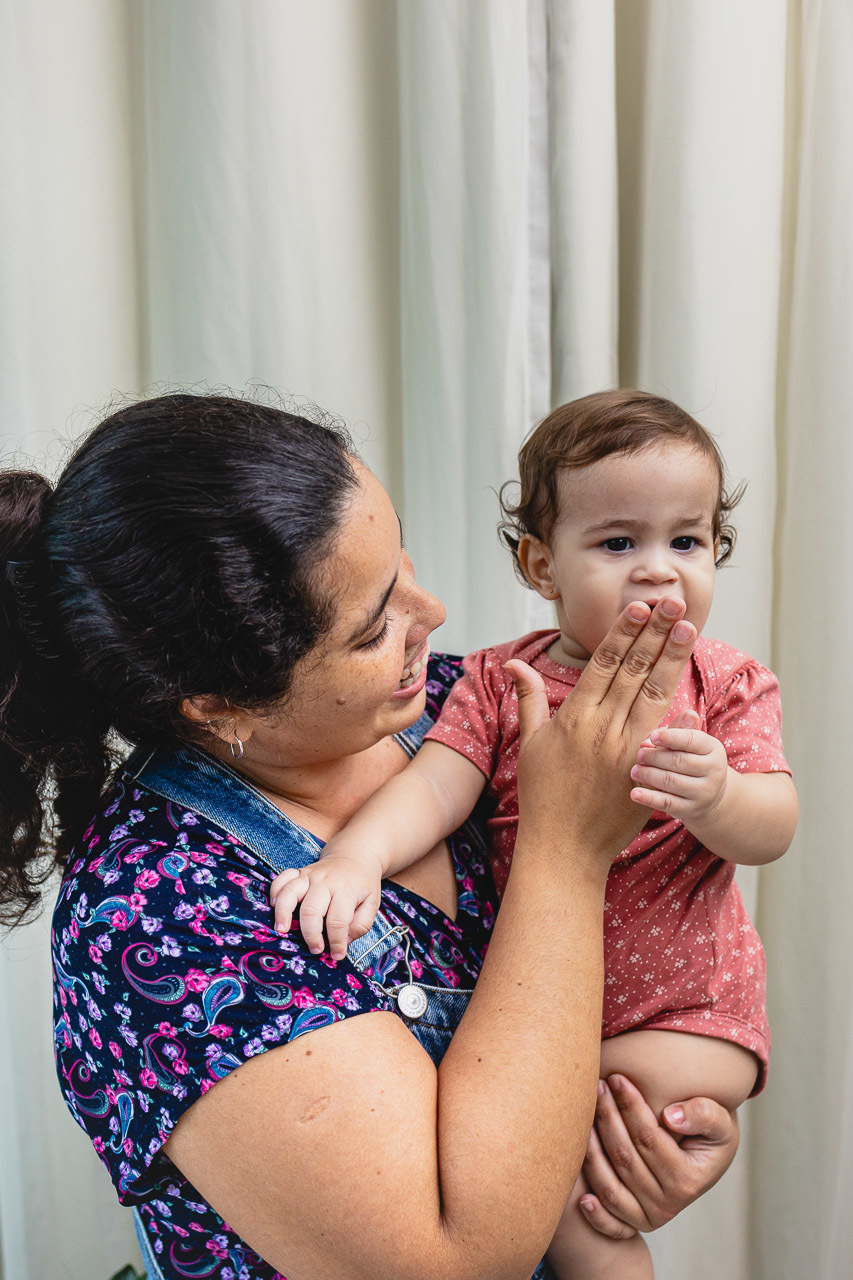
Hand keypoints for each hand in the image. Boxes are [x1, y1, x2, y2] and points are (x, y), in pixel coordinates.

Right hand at [270, 850, 383, 959]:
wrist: (355, 856)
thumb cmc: (363, 884)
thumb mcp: (372, 903)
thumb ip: (362, 924)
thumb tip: (344, 941)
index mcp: (346, 890)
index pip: (338, 921)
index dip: (336, 942)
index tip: (337, 955)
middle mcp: (325, 881)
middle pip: (311, 911)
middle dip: (311, 935)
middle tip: (315, 949)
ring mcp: (310, 875)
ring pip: (290, 893)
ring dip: (283, 913)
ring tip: (282, 930)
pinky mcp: (299, 872)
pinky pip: (281, 878)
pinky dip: (274, 891)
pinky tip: (273, 906)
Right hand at [506, 598, 696, 864]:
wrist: (562, 848)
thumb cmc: (543, 795)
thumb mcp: (531, 743)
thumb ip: (530, 699)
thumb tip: (514, 663)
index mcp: (575, 716)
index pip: (605, 663)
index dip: (624, 632)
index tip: (640, 607)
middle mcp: (603, 729)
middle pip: (636, 670)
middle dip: (656, 632)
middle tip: (673, 601)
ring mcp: (627, 751)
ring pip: (656, 694)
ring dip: (674, 659)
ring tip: (688, 628)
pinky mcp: (644, 773)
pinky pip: (667, 737)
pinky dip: (682, 714)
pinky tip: (695, 690)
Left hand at [579, 1074, 738, 1237]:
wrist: (707, 1157)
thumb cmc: (710, 1133)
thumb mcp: (721, 1122)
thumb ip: (704, 1114)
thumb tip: (671, 1116)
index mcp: (688, 1181)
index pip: (648, 1138)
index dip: (630, 1106)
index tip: (617, 1078)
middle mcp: (668, 1205)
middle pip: (625, 1158)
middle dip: (608, 1118)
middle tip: (598, 1087)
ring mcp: (650, 1217)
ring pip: (610, 1185)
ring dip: (591, 1151)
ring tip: (583, 1117)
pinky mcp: (634, 1223)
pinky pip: (611, 1223)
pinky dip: (596, 1214)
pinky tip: (581, 1197)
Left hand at [630, 719, 728, 826]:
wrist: (710, 795)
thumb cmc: (692, 760)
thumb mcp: (688, 744)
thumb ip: (671, 734)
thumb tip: (653, 734)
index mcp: (712, 749)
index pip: (691, 740)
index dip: (670, 737)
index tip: (652, 736)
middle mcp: (713, 771)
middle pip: (678, 761)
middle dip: (654, 757)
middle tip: (639, 755)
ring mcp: (703, 792)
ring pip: (671, 781)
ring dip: (648, 775)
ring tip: (634, 771)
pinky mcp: (691, 809)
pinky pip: (667, 803)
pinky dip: (649, 798)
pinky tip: (635, 794)